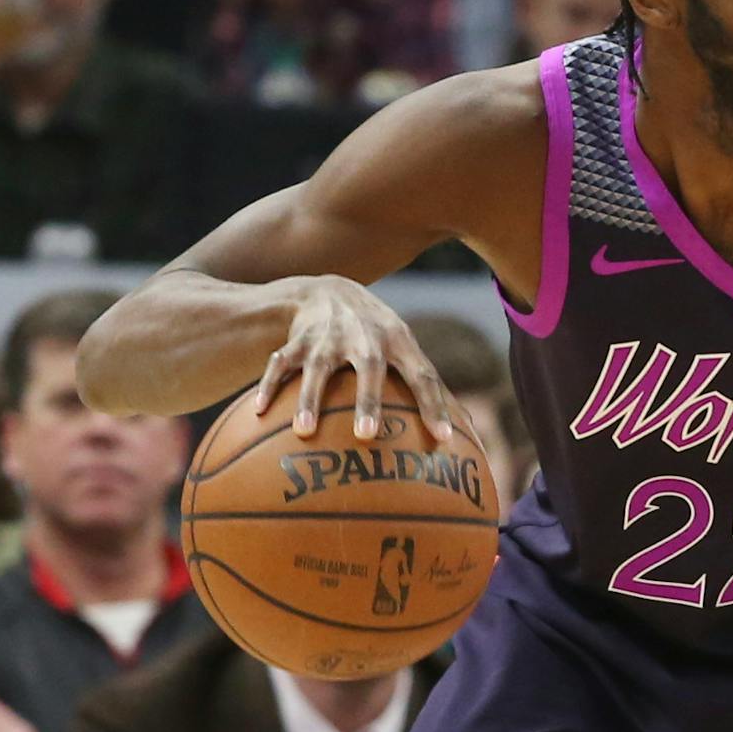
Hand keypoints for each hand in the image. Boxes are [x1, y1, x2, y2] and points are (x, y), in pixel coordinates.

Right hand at [251, 276, 455, 440]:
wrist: (329, 291)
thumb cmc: (379, 336)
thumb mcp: (408, 352)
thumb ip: (434, 391)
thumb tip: (471, 436)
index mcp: (399, 343)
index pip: (424, 376)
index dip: (435, 406)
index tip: (444, 440)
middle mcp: (365, 338)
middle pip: (369, 367)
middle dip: (367, 400)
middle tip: (366, 434)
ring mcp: (327, 338)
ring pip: (318, 368)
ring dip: (310, 399)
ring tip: (304, 432)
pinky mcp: (296, 341)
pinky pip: (280, 364)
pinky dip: (270, 386)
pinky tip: (260, 412)